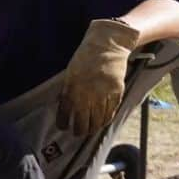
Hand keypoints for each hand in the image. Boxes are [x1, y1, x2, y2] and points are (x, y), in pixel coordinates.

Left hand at [57, 18, 139, 136]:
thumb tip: (64, 105)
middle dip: (79, 129)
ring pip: (97, 118)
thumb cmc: (86, 56)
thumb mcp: (71, 71)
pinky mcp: (116, 92)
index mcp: (73, 86)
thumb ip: (69, 88)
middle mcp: (87, 92)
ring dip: (92, 127)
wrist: (107, 45)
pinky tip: (102, 123)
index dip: (64, 120)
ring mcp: (103, 93)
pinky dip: (106, 119)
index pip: (66, 109)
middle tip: (77, 134)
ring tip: (89, 131)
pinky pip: (111, 110)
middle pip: (82, 118)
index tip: (62, 127)